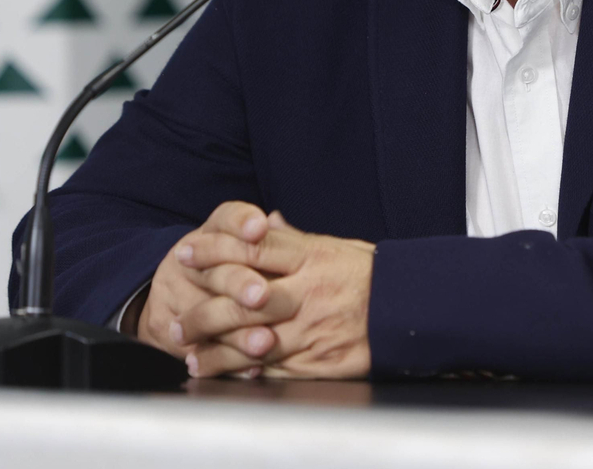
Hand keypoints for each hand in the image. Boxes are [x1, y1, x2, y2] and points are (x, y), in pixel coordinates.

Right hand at [134, 203, 279, 372]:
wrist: (171, 295)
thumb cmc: (228, 265)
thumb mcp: (244, 245)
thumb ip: (269, 237)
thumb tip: (279, 221)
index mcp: (212, 233)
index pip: (225, 219)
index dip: (241, 222)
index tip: (259, 227)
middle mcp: (190, 260)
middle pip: (217, 269)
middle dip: (239, 282)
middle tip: (261, 295)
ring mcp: (176, 296)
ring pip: (207, 314)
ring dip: (238, 332)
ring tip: (264, 341)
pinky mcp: (167, 331)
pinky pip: (200, 349)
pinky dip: (229, 361)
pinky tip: (251, 368)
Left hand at [175, 202, 374, 378]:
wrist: (414, 310)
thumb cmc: (373, 277)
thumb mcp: (339, 246)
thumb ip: (298, 239)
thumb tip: (267, 220)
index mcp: (312, 257)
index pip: (253, 248)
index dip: (214, 249)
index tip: (186, 252)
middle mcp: (308, 292)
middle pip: (243, 297)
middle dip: (204, 307)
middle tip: (178, 315)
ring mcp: (312, 329)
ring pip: (251, 338)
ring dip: (215, 347)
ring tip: (189, 350)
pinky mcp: (319, 362)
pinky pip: (274, 368)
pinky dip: (244, 370)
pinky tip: (222, 371)